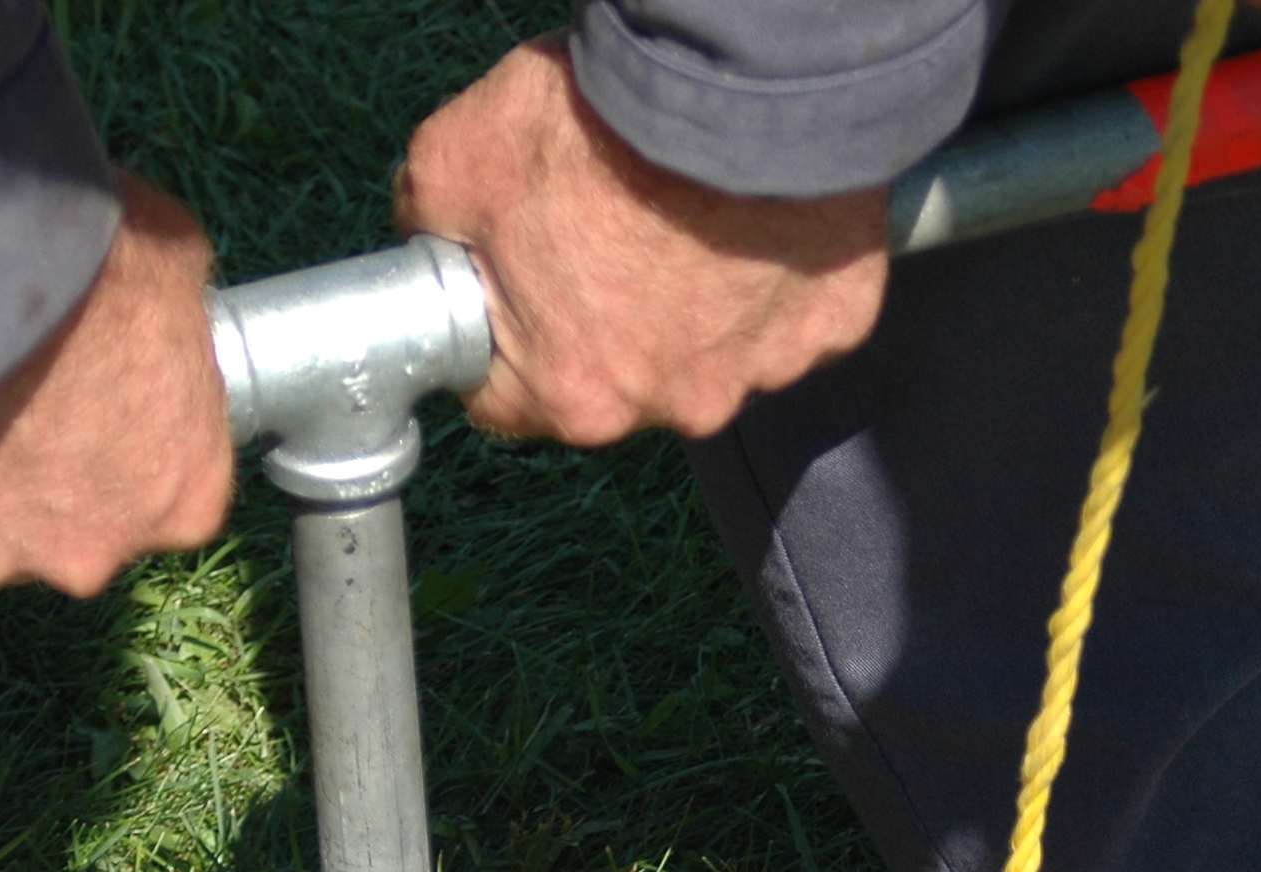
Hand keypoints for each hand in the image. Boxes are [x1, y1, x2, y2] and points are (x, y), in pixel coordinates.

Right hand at [0, 173, 234, 599]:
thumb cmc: (87, 250)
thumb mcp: (173, 263)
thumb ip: (175, 320)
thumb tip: (160, 303)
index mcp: (182, 500)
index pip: (151, 497)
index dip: (106, 442)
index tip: (72, 398)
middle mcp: (97, 554)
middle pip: (58, 532)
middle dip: (29, 474)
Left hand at [394, 38, 889, 444]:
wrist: (738, 76)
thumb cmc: (599, 125)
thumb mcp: (455, 161)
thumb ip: (431, 226)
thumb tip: (430, 242)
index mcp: (571, 394)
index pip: (504, 401)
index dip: (498, 339)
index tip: (510, 289)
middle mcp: (673, 405)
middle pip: (615, 378)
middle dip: (602, 317)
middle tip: (605, 228)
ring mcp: (762, 369)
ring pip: (708, 349)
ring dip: (694, 300)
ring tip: (684, 215)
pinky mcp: (830, 323)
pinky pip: (786, 313)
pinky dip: (768, 275)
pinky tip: (750, 218)